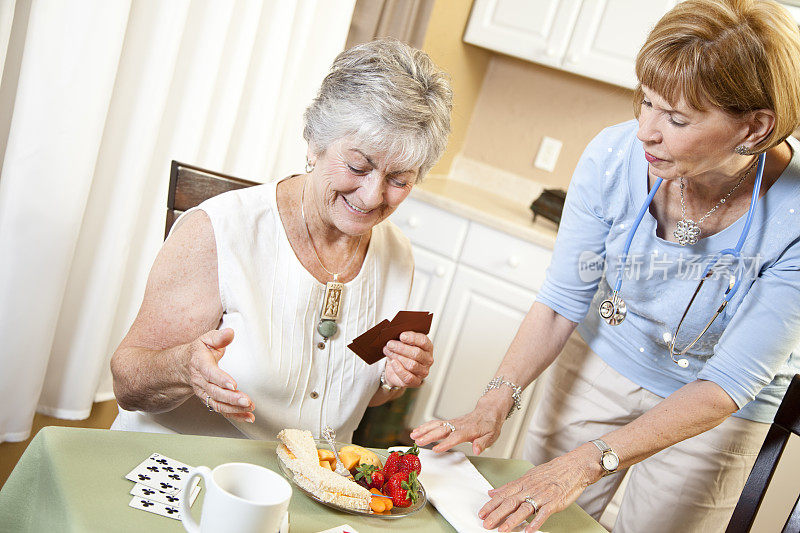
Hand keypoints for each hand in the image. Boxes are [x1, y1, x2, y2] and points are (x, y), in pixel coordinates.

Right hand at [185, 328, 254, 422]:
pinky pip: (222, 410)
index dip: (221, 379)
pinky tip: (248, 417)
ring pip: (218, 404)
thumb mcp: (207, 339)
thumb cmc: (200, 351)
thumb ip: (219, 337)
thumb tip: (230, 333)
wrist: (185, 366)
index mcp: (200, 364)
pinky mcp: (210, 400)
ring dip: (234, 408)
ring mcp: (204, 393)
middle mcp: (200, 381)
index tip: (233, 385)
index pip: (210, 373)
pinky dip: (235, 415)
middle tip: (246, 400)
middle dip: (231, 398)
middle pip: (215, 392)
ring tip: (249, 408)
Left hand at [382, 331, 432, 388]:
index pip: (423, 341)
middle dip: (401, 348)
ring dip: (397, 357)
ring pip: (411, 365)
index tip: (401, 335)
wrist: (395, 368)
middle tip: (390, 344)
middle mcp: (428, 360)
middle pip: (416, 353)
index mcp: (427, 347)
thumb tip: (394, 332)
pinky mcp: (416, 381)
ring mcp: (423, 372)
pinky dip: (399, 369)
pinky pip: (408, 377)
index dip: (412, 338)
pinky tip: (393, 362)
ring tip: (388, 352)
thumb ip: (402, 337)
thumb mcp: (402, 342)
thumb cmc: (401, 353)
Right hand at [410, 399, 505, 454]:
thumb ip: (483, 443)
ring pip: (436, 425)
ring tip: (413, 435)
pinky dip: (426, 426)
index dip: (445, 444)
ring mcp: (453, 422)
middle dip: (428, 436)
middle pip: (442, 430)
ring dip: (424, 430)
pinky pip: (436, 423)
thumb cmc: (490, 425)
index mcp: (469, 430)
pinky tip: (418, 430)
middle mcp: (459, 425)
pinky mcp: (450, 422)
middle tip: (418, 441)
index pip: (455, 437)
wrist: (489, 410)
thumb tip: (476, 450)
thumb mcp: (492, 436)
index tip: (436, 449)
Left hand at [478, 448, 596, 531]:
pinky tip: (529, 531)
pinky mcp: (554, 502)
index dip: (491, 505)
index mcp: (523, 483)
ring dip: (512, 520)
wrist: (573, 467)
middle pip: (510, 502)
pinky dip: (536, 522)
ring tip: (502, 530)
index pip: (503, 495)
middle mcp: (530, 489)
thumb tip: (493, 492)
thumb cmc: (551, 472)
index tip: (482, 513)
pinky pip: (544, 513)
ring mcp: (542, 496)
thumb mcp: (528, 476)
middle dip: (497, 514)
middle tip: (487, 524)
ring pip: (524, 509)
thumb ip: (510, 486)